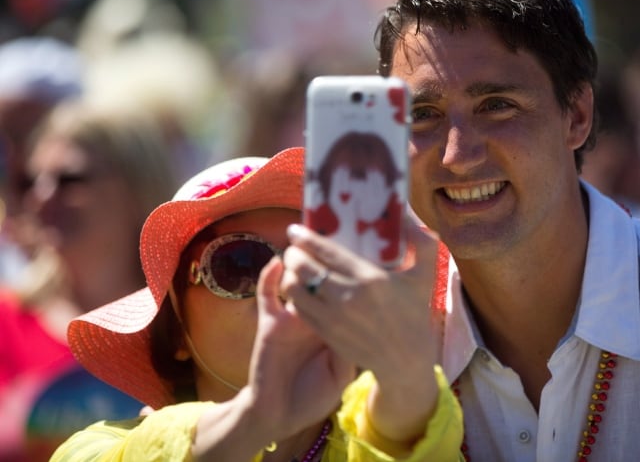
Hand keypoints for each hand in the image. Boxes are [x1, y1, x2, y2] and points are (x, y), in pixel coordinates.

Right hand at [247, 256, 355, 438]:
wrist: (282, 414)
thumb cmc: (314, 394)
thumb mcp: (342, 370)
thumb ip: (353, 346)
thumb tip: (369, 318)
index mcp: (332, 319)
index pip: (340, 284)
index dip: (345, 264)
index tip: (358, 239)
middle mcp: (313, 312)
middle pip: (318, 274)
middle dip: (321, 253)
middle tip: (333, 228)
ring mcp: (290, 315)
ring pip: (294, 277)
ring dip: (298, 258)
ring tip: (305, 239)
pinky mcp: (269, 322)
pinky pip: (267, 294)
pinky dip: (270, 276)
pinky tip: (278, 264)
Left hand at [280, 217, 440, 445]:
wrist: (405, 359)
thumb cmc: (415, 311)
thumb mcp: (426, 273)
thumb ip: (421, 240)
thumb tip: (404, 210)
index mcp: (369, 279)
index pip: (324, 251)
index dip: (304, 237)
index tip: (296, 229)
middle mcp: (346, 298)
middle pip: (303, 267)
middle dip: (293, 253)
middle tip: (295, 247)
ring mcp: (333, 318)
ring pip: (293, 289)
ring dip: (289, 274)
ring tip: (296, 267)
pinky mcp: (325, 333)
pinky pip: (297, 309)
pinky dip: (294, 295)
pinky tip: (301, 288)